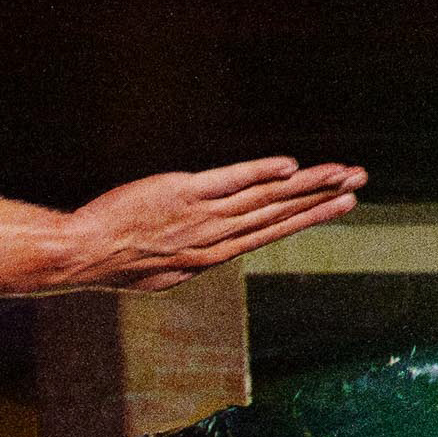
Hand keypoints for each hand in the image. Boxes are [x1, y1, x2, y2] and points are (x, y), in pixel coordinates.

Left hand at [50, 159, 363, 293]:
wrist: (79, 256)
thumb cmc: (112, 261)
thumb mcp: (157, 270)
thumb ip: (188, 257)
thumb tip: (203, 254)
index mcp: (208, 258)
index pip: (267, 233)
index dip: (305, 216)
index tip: (339, 203)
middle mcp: (212, 240)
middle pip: (276, 215)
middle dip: (321, 199)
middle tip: (359, 183)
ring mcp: (200, 217)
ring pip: (263, 199)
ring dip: (305, 185)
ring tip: (341, 173)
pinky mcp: (182, 194)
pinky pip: (229, 182)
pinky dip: (259, 174)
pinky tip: (288, 166)